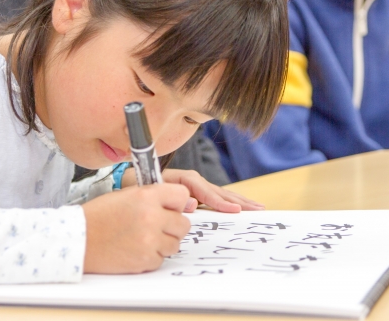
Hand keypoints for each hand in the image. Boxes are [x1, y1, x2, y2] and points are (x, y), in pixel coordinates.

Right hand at [82, 183, 190, 273]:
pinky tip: (135, 249)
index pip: (182, 195)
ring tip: (143, 238)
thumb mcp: (127, 195)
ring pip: (175, 243)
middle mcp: (152, 217)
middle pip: (183, 224)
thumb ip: (153, 197)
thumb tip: (179, 204)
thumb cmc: (100, 216)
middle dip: (172, 226)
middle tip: (156, 226)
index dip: (176, 203)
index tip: (168, 208)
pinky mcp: (146, 260)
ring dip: (163, 242)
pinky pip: (162, 259)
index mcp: (147, 196)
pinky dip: (152, 256)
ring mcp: (150, 240)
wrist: (79, 240)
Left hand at [120, 168, 264, 212]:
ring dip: (239, 201)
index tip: (233, 210)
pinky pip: (216, 198)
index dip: (218, 201)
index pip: (203, 190)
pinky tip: (243, 207)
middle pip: (218, 191)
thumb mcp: (150, 189)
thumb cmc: (139, 186)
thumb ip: (169, 196)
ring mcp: (196, 187)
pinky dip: (231, 203)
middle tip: (256, 209)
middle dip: (237, 201)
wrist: (132, 179)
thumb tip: (192, 205)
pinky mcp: (196, 194)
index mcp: (182, 178)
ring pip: (221, 194)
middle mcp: (192, 181)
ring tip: (257, 207)